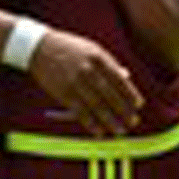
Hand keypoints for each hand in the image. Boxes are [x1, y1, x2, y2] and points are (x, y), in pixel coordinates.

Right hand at [27, 30, 141, 136]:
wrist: (39, 47)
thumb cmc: (68, 48)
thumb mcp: (91, 49)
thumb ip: (108, 63)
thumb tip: (126, 78)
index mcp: (98, 57)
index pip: (119, 79)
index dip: (130, 93)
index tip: (138, 105)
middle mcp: (88, 70)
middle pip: (110, 95)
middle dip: (123, 110)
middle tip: (133, 121)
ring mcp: (75, 82)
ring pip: (96, 106)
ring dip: (110, 121)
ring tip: (120, 130)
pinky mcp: (63, 93)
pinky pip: (80, 112)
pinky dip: (91, 124)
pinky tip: (99, 132)